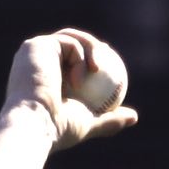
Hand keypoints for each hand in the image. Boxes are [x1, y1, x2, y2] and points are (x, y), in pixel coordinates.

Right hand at [4, 29, 139, 151]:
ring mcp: (35, 51)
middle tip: (112, 56)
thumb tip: (134, 118)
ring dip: (92, 53)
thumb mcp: (89, 123)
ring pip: (73, 40)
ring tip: (99, 70)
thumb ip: (109, 118)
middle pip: (71, 44)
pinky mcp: (36, 44)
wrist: (35, 123)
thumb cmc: (58, 128)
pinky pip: (71, 43)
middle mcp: (36, 61)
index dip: (93, 59)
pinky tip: (87, 74)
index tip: (113, 70)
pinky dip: (82, 59)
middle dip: (94, 46)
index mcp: (44, 77)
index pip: (71, 62)